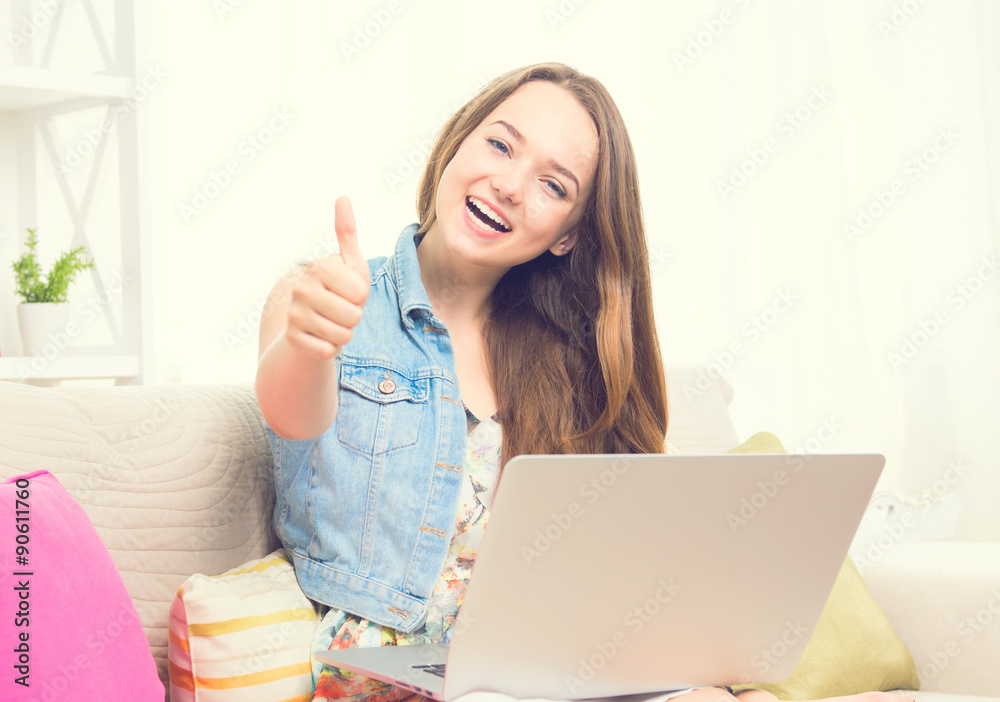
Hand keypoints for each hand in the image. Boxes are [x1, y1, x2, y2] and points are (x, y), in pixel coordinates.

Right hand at [285, 196, 370, 359]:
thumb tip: (343, 197)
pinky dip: (331, 349)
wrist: (310, 324)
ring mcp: (294, 315)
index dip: (362, 297)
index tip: (350, 292)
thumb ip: (347, 233)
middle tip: (341, 311)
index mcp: (319, 268)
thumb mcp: (349, 263)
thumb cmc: (338, 291)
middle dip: (354, 317)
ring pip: (342, 335)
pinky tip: (321, 338)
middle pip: (353, 315)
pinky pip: (328, 351)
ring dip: (344, 333)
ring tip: (332, 323)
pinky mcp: (293, 340)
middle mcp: (302, 289)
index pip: (361, 292)